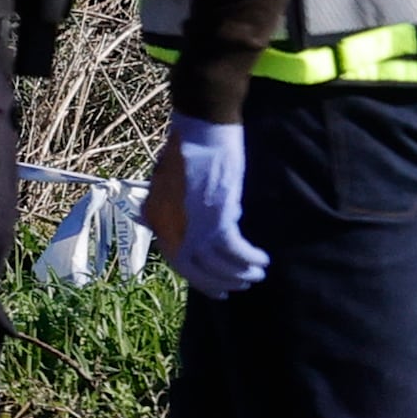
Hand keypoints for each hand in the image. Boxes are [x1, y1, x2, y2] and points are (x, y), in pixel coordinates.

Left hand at [150, 112, 263, 297]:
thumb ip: (161, 205)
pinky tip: (261, 259)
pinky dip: (249, 258)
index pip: (177, 261)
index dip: (198, 279)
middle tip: (240, 287)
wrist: (200, 128)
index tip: (216, 289)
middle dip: (219, 282)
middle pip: (196, 269)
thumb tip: (155, 223)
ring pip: (218, 264)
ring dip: (240, 273)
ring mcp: (194, 223)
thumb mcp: (163, 182)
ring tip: (256, 274)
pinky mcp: (217, 216)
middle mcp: (172, 226)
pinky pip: (235, 250)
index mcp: (158, 219)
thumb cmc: (185, 150)